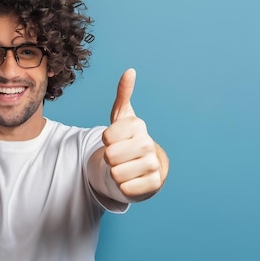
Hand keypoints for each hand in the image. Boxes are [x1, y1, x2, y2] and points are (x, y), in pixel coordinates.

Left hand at [102, 68, 162, 198]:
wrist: (147, 167)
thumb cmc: (129, 140)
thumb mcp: (122, 117)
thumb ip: (123, 94)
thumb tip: (130, 71)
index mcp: (138, 126)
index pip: (106, 137)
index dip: (105, 141)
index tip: (115, 140)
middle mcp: (147, 144)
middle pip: (110, 156)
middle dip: (109, 159)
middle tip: (119, 156)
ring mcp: (153, 165)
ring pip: (116, 174)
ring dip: (116, 173)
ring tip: (125, 167)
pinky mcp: (154, 184)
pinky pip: (126, 189)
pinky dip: (124, 187)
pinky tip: (132, 180)